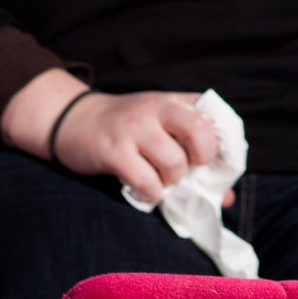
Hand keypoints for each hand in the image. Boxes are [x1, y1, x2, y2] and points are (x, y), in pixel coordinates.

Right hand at [54, 91, 221, 205]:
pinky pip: (145, 180)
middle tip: (189, 169)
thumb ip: (189, 148)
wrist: (72, 119)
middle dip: (201, 159)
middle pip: (200, 132)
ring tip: (162, 181)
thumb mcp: (156, 123)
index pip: (213, 116)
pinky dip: (151, 193)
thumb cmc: (123, 127)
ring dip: (173, 179)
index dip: (219, 144)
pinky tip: (146, 191)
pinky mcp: (113, 152)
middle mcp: (156, 109)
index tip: (209, 160)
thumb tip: (225, 197)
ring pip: (174, 161)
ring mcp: (133, 129)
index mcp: (172, 101)